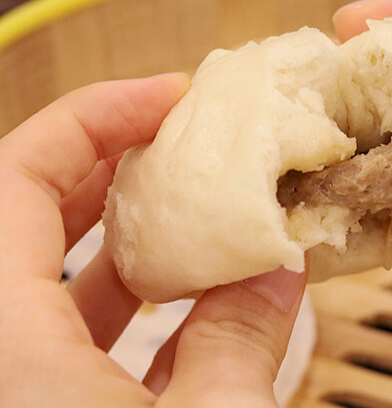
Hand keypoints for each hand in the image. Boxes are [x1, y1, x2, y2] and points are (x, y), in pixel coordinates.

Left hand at [0, 74, 305, 406]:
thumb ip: (240, 339)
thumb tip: (279, 271)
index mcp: (5, 343)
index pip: (15, 179)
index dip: (91, 117)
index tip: (170, 97)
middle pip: (30, 214)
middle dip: (115, 163)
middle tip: (187, 141)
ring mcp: (18, 385)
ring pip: (52, 277)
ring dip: (131, 234)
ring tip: (203, 212)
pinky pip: (74, 337)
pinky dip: (136, 306)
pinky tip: (203, 300)